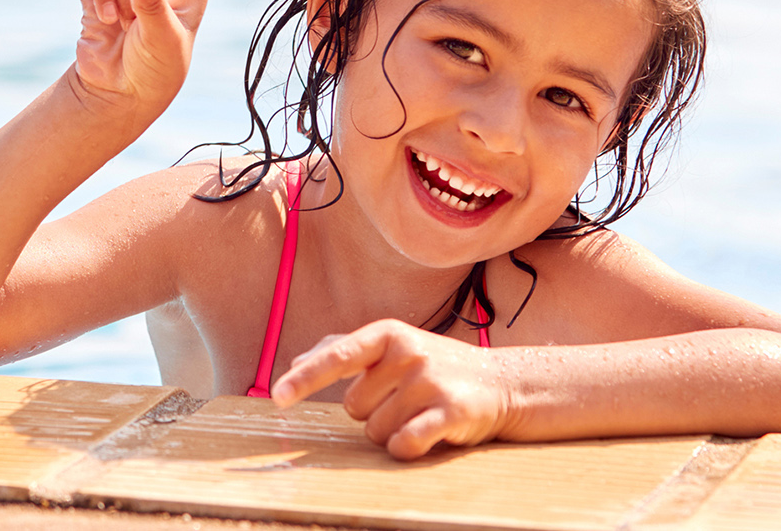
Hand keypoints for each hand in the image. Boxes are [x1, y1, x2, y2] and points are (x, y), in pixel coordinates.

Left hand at [271, 319, 517, 459]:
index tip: (277, 397)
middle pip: (355, 408)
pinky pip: (405, 443)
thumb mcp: (393, 346)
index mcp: (387, 334)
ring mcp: (430, 381)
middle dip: (372, 412)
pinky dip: (406, 447)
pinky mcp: (451, 411)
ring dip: (392, 431)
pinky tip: (424, 435)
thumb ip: (343, 349)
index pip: (336, 356)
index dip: (304, 378)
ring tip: (420, 413)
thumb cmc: (437, 366)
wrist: (503, 383)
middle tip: (404, 400)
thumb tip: (296, 360)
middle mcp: (408, 352)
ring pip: (377, 431)